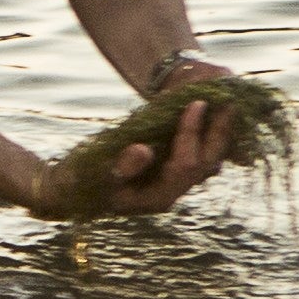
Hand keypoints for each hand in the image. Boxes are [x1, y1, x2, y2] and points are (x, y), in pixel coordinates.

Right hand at [32, 96, 233, 219]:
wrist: (70, 192)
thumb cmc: (79, 182)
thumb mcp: (94, 173)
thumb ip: (120, 166)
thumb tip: (143, 151)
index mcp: (156, 197)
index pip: (185, 165)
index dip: (192, 133)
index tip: (195, 104)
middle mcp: (170, 193)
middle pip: (206, 164)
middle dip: (218, 132)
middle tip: (228, 101)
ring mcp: (172, 185)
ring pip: (208, 162)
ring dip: (219, 134)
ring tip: (227, 104)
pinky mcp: (170, 174)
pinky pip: (198, 156)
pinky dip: (208, 136)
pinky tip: (213, 116)